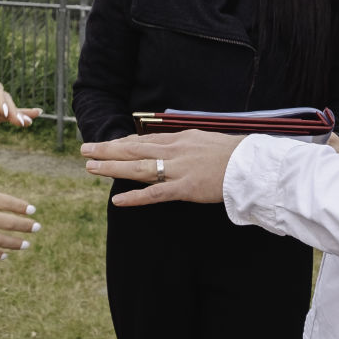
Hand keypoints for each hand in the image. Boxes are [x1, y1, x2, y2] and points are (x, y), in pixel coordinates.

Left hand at [0, 76, 42, 139]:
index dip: (0, 98)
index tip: (4, 112)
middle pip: (3, 97)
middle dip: (11, 109)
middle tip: (17, 122)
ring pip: (8, 106)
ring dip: (18, 115)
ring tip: (27, 124)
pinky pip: (8, 115)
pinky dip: (20, 115)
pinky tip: (34, 115)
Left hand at [81, 130, 243, 206]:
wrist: (253, 164)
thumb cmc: (236, 154)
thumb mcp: (208, 141)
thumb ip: (189, 144)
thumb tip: (178, 146)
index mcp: (181, 138)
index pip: (146, 140)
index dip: (123, 143)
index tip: (108, 145)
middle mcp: (175, 150)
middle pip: (134, 148)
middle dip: (108, 149)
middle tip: (85, 150)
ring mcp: (178, 169)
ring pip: (138, 166)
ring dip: (112, 167)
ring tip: (90, 167)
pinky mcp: (185, 187)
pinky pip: (155, 193)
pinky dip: (135, 196)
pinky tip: (117, 200)